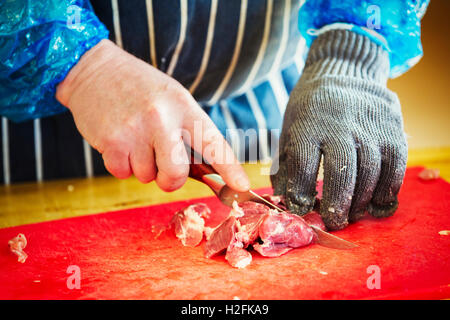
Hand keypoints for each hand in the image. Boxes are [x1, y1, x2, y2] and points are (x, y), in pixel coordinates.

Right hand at [56, 39, 248, 191]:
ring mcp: (135, 131)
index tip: (243, 187)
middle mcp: (162, 118)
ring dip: (142, 166)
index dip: (231, 169)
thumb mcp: (172, 98)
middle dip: (171, 179)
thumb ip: (188, 131)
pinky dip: (122, 165)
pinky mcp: (111, 142)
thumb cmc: (140, 89)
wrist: (94, 71)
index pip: (213, 143)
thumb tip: (205, 172)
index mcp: (183, 106)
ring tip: (135, 137)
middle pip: (176, 174)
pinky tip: (119, 140)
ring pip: (147, 177)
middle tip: (162, 164)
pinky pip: (123, 174)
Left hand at [271, 30, 406, 229]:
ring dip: (361, 201)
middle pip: (341, 172)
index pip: (303, 166)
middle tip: (334, 223)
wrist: (343, 73)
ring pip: (370, 173)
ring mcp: (370, 127)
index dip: (301, 194)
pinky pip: (394, 167)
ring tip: (352, 214)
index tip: (301, 211)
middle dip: (337, 205)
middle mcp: (340, 125)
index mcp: (307, 126)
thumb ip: (285, 167)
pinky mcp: (393, 130)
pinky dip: (387, 190)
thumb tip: (283, 203)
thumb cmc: (310, 111)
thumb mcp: (289, 131)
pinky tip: (376, 202)